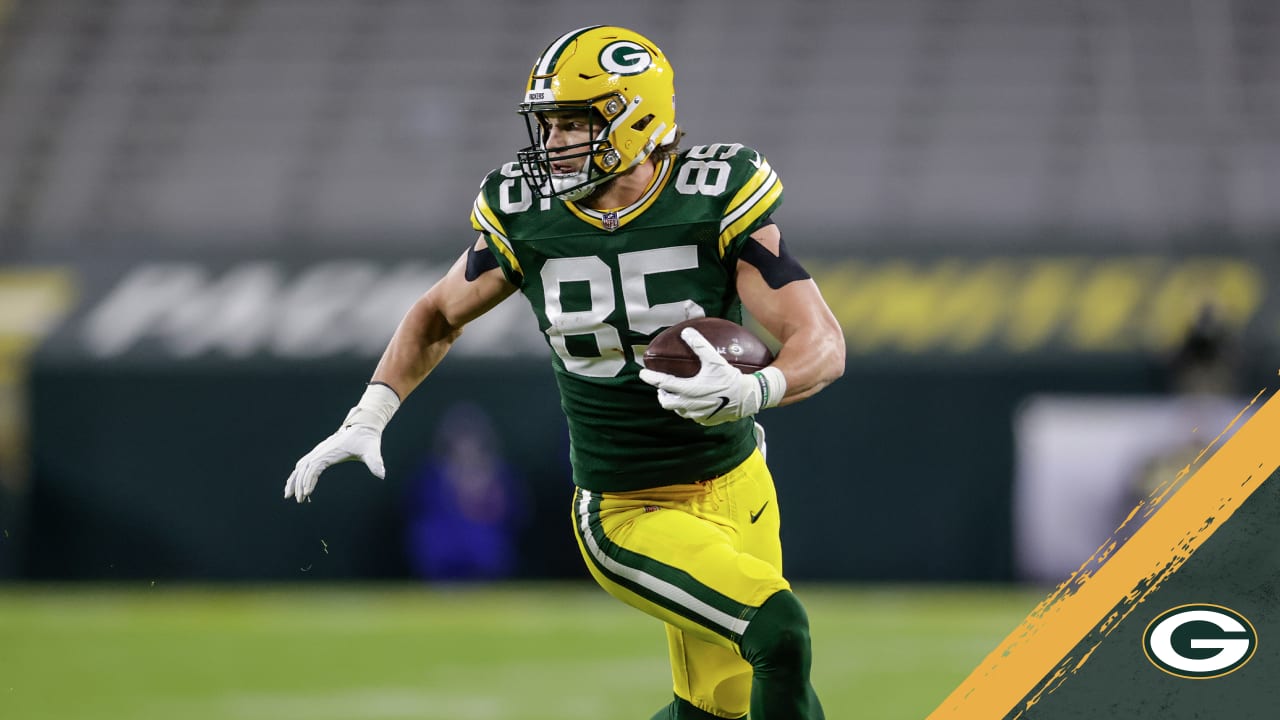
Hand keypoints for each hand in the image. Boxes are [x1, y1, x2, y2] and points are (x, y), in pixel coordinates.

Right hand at [283, 423, 384, 501]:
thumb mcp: (372, 451)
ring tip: (288, 495)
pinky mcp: (321, 452)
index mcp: (330, 451)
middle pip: (303, 468)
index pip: (314, 467)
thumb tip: (382, 475)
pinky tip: (295, 483)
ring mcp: (320, 450)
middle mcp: (322, 450)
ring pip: (301, 466)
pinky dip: (297, 473)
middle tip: (298, 500)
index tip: (307, 493)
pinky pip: (305, 463)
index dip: (309, 480)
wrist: (364, 425)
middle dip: (298, 484)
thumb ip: (375, 463)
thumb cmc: (368, 439)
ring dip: (294, 479)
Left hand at [639, 328, 783, 425]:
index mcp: (690, 390)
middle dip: (662, 393)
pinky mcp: (705, 420)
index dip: (651, 378)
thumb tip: (686, 332)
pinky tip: (693, 401)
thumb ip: (699, 345)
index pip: (664, 383)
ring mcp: (697, 415)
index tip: (642, 374)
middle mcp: (690, 405)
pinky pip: (691, 415)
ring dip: (675, 401)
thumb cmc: (730, 378)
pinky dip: (688, 408)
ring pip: (678, 409)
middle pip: (666, 402)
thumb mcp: (714, 359)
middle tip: (662, 386)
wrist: (747, 398)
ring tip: (678, 392)